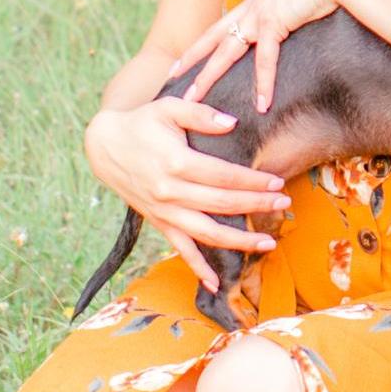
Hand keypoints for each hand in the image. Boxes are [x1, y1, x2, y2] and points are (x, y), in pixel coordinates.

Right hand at [83, 94, 289, 280]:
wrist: (105, 146)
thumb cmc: (142, 123)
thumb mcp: (168, 107)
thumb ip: (200, 113)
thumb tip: (231, 123)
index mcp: (176, 162)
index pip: (224, 176)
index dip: (253, 180)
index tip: (277, 182)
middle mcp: (171, 192)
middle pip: (222, 204)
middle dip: (257, 205)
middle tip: (285, 203)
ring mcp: (164, 212)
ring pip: (208, 233)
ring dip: (240, 242)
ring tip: (269, 243)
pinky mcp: (158, 223)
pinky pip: (180, 249)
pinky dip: (197, 269)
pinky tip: (217, 284)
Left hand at [167, 0, 349, 112]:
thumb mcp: (297, 0)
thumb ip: (286, 14)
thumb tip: (288, 26)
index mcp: (254, 3)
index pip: (220, 27)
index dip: (201, 44)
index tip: (184, 60)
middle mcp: (250, 8)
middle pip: (213, 40)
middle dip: (191, 61)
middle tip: (173, 80)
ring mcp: (259, 15)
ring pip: (225, 52)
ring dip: (208, 77)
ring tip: (194, 99)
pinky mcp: (275, 22)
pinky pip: (265, 60)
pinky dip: (263, 83)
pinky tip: (262, 104)